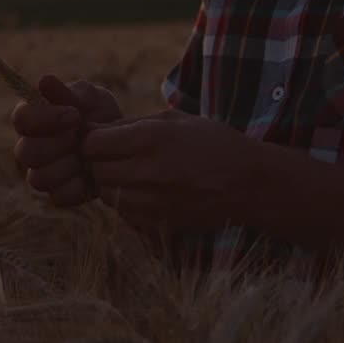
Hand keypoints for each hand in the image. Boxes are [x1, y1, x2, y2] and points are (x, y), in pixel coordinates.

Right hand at [12, 75, 122, 206]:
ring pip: (38, 178)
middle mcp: (29, 147)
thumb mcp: (91, 97)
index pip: (21, 119)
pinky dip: (78, 186)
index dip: (44, 118)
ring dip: (68, 166)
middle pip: (25, 153)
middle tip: (82, 137)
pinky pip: (58, 197)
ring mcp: (41, 173)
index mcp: (33, 118)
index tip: (75, 115)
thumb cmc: (99, 113)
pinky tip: (91, 173)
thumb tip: (44, 81)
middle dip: (58, 145)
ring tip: (88, 155)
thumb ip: (69, 92)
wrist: (122, 143)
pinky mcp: (57, 193)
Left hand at [80, 108, 255, 243]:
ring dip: (110, 183)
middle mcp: (147, 171)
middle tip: (114, 155)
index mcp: (150, 138)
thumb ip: (131, 124)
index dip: (93, 139)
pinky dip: (125, 202)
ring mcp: (152, 201)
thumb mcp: (174, 120)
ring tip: (130, 172)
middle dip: (98, 161)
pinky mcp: (158, 222)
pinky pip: (123, 212)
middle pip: (95, 170)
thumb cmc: (213, 143)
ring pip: (105, 194)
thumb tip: (93, 128)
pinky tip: (144, 190)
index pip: (93, 143)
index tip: (103, 138)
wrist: (250, 184)